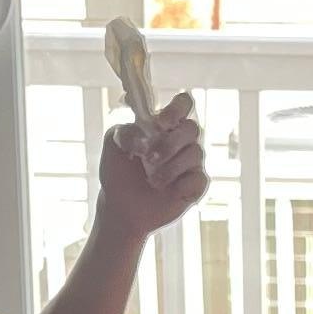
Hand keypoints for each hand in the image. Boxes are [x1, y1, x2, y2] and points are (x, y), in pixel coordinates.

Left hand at [95, 97, 209, 235]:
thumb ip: (126, 131)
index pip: (183, 104)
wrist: (121, 209)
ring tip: (152, 181)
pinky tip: (168, 192)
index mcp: (164, 125)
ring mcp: (190, 164)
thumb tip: (143, 137)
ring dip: (171, 167)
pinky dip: (182, 185)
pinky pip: (199, 179)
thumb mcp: (113, 145)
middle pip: (192, 128)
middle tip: (149, 158)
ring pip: (196, 153)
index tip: (161, 122)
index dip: (177, 108)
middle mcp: (181, 141)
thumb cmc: (119, 173)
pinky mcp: (195, 186)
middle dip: (170, 143)